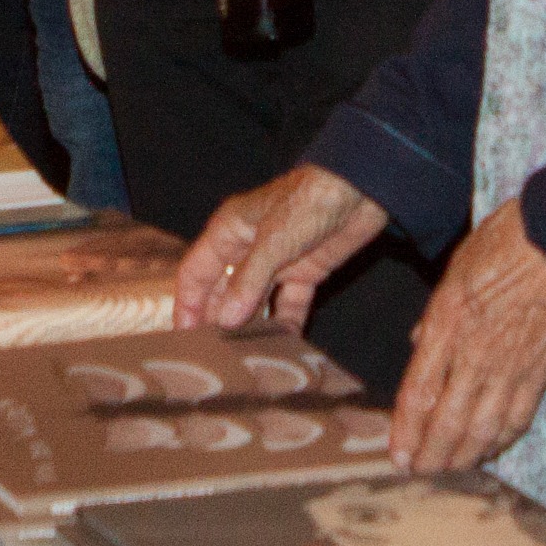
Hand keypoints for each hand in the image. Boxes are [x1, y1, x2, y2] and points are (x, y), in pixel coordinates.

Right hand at [177, 166, 386, 335]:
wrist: (362, 189)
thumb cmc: (310, 201)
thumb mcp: (273, 241)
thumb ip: (248, 282)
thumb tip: (225, 320)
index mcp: (229, 231)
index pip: (196, 271)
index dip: (187, 303)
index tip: (183, 336)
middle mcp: (248, 247)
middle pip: (222, 290)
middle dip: (216, 319)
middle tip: (211, 354)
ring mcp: (277, 262)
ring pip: (254, 300)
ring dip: (249, 324)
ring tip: (241, 356)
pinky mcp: (305, 272)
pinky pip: (290, 303)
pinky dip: (286, 322)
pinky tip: (283, 344)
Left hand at [387, 201, 545, 474]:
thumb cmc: (506, 243)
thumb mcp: (454, 271)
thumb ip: (433, 315)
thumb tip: (417, 344)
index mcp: (447, 326)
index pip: (419, 392)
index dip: (406, 429)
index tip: (398, 454)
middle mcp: (475, 355)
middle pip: (448, 422)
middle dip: (431, 454)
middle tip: (419, 471)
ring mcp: (510, 368)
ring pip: (482, 429)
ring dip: (463, 456)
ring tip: (449, 469)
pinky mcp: (541, 371)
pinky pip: (517, 418)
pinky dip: (501, 440)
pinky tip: (490, 449)